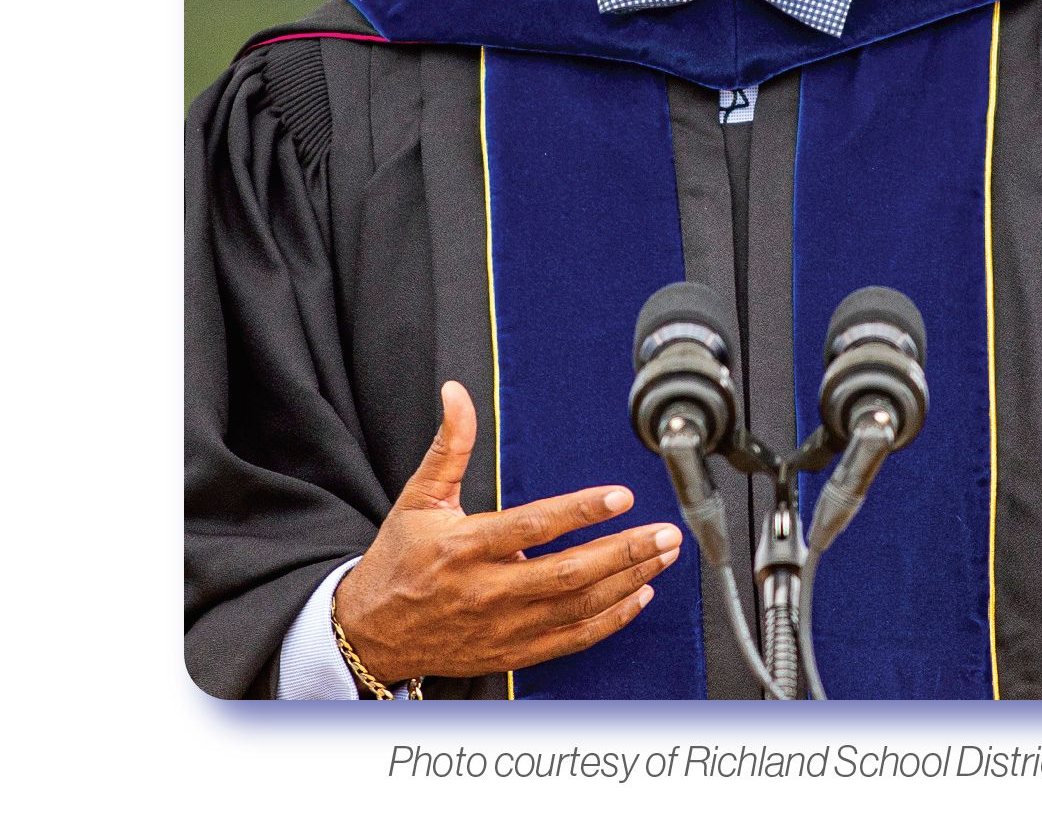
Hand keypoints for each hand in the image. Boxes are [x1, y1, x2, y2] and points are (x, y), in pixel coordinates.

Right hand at [332, 381, 680, 683]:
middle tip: (666, 532)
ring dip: (627, 581)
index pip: (532, 527)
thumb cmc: (400, 559)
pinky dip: (609, 621)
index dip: (580, 511)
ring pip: (576, 608)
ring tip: (662, 556)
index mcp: (464, 547)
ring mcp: (502, 627)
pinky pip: (570, 640)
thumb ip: (449, 444)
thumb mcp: (419, 496)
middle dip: (624, 552)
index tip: (621, 495)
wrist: (372, 632)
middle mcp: (487, 592)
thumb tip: (456, 392)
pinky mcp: (512, 653)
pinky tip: (638, 596)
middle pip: (567, 574)